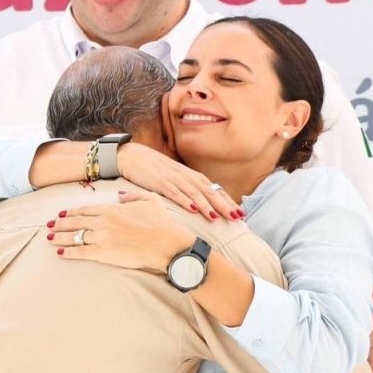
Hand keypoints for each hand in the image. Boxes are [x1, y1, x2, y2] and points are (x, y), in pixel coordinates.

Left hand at [48, 196, 194, 270]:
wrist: (166, 243)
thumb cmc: (162, 223)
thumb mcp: (151, 200)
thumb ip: (132, 195)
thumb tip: (120, 194)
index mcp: (111, 209)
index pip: (84, 210)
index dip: (70, 212)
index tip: (60, 214)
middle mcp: (103, 222)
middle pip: (75, 222)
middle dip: (59, 224)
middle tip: (48, 226)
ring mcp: (102, 237)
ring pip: (74, 237)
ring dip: (59, 238)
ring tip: (49, 239)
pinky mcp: (104, 253)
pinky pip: (81, 252)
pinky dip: (69, 253)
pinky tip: (60, 253)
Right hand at [118, 143, 242, 220]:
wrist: (131, 155)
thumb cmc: (152, 169)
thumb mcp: (172, 178)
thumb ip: (185, 188)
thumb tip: (199, 203)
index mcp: (190, 175)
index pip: (213, 189)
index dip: (228, 200)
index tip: (241, 213)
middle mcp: (185, 176)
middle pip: (208, 191)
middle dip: (224, 204)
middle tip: (238, 217)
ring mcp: (172, 178)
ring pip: (194, 193)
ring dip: (207, 205)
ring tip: (218, 217)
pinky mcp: (159, 181)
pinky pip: (174, 192)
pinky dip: (184, 201)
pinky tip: (193, 210)